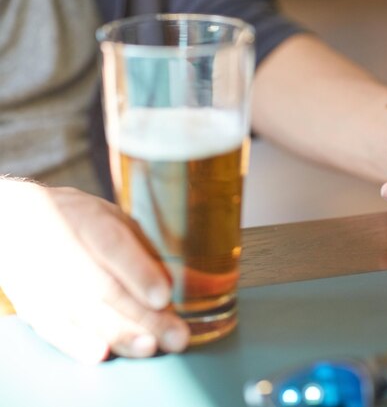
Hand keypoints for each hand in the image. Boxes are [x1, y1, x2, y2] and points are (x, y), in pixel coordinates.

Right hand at [0, 181, 189, 362]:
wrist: (15, 221)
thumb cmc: (82, 222)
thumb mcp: (118, 223)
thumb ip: (149, 254)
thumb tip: (181, 286)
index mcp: (89, 220)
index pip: (114, 247)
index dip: (138, 273)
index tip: (163, 297)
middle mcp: (62, 247)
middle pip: (104, 287)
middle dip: (143, 317)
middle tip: (176, 337)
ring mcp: (42, 278)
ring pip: (82, 312)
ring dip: (118, 334)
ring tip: (150, 347)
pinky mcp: (30, 304)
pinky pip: (53, 327)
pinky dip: (76, 343)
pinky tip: (101, 355)